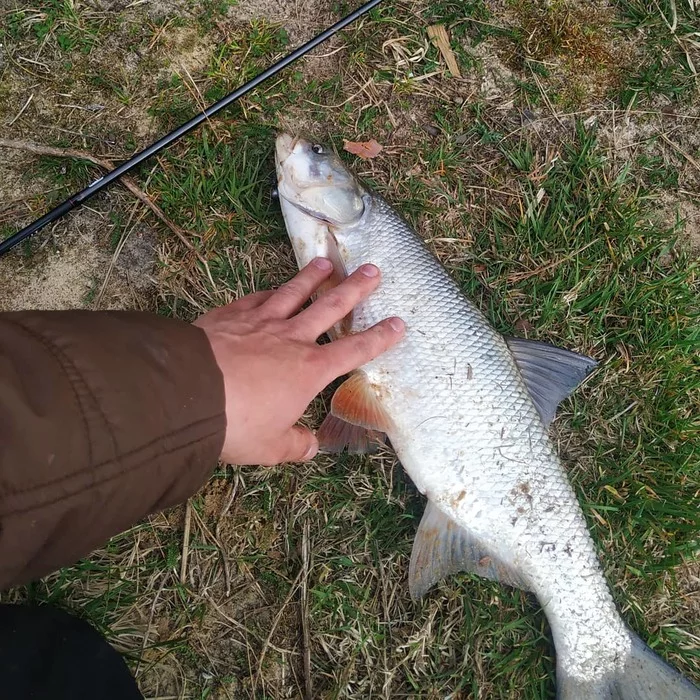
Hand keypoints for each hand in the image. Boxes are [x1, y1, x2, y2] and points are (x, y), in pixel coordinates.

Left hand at [193, 258, 404, 465]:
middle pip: (331, 307)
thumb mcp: (270, 447)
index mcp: (310, 370)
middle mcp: (292, 339)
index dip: (380, 338)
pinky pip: (256, 298)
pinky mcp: (231, 315)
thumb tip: (311, 446)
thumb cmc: (237, 425)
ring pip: (294, 293)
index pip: (355, 350)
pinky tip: (273, 287)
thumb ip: (296, 445)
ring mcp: (261, 321)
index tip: (398, 323)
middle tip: (372, 270)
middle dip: (355, 289)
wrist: (187, 393)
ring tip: (326, 262)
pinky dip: (269, 291)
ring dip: (312, 277)